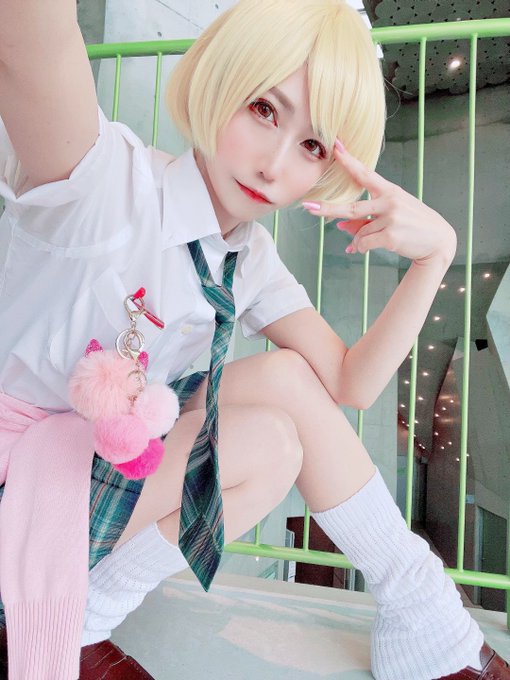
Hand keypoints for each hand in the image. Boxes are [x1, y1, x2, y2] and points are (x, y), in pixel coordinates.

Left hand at [303, 140, 456, 265]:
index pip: (365, 173)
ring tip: (368, 243)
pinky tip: (363, 250)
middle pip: (351, 207)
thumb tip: (340, 227)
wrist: (438, 242)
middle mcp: (389, 202)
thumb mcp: (392, 216)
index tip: (336, 147)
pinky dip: (360, 249)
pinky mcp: (391, 236)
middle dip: (328, 208)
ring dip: (358, 240)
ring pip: (358, 232)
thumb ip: (365, 219)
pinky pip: (363, 244)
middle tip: (308, 207)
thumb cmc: (413, 226)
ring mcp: (390, 218)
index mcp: (390, 191)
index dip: (349, 161)